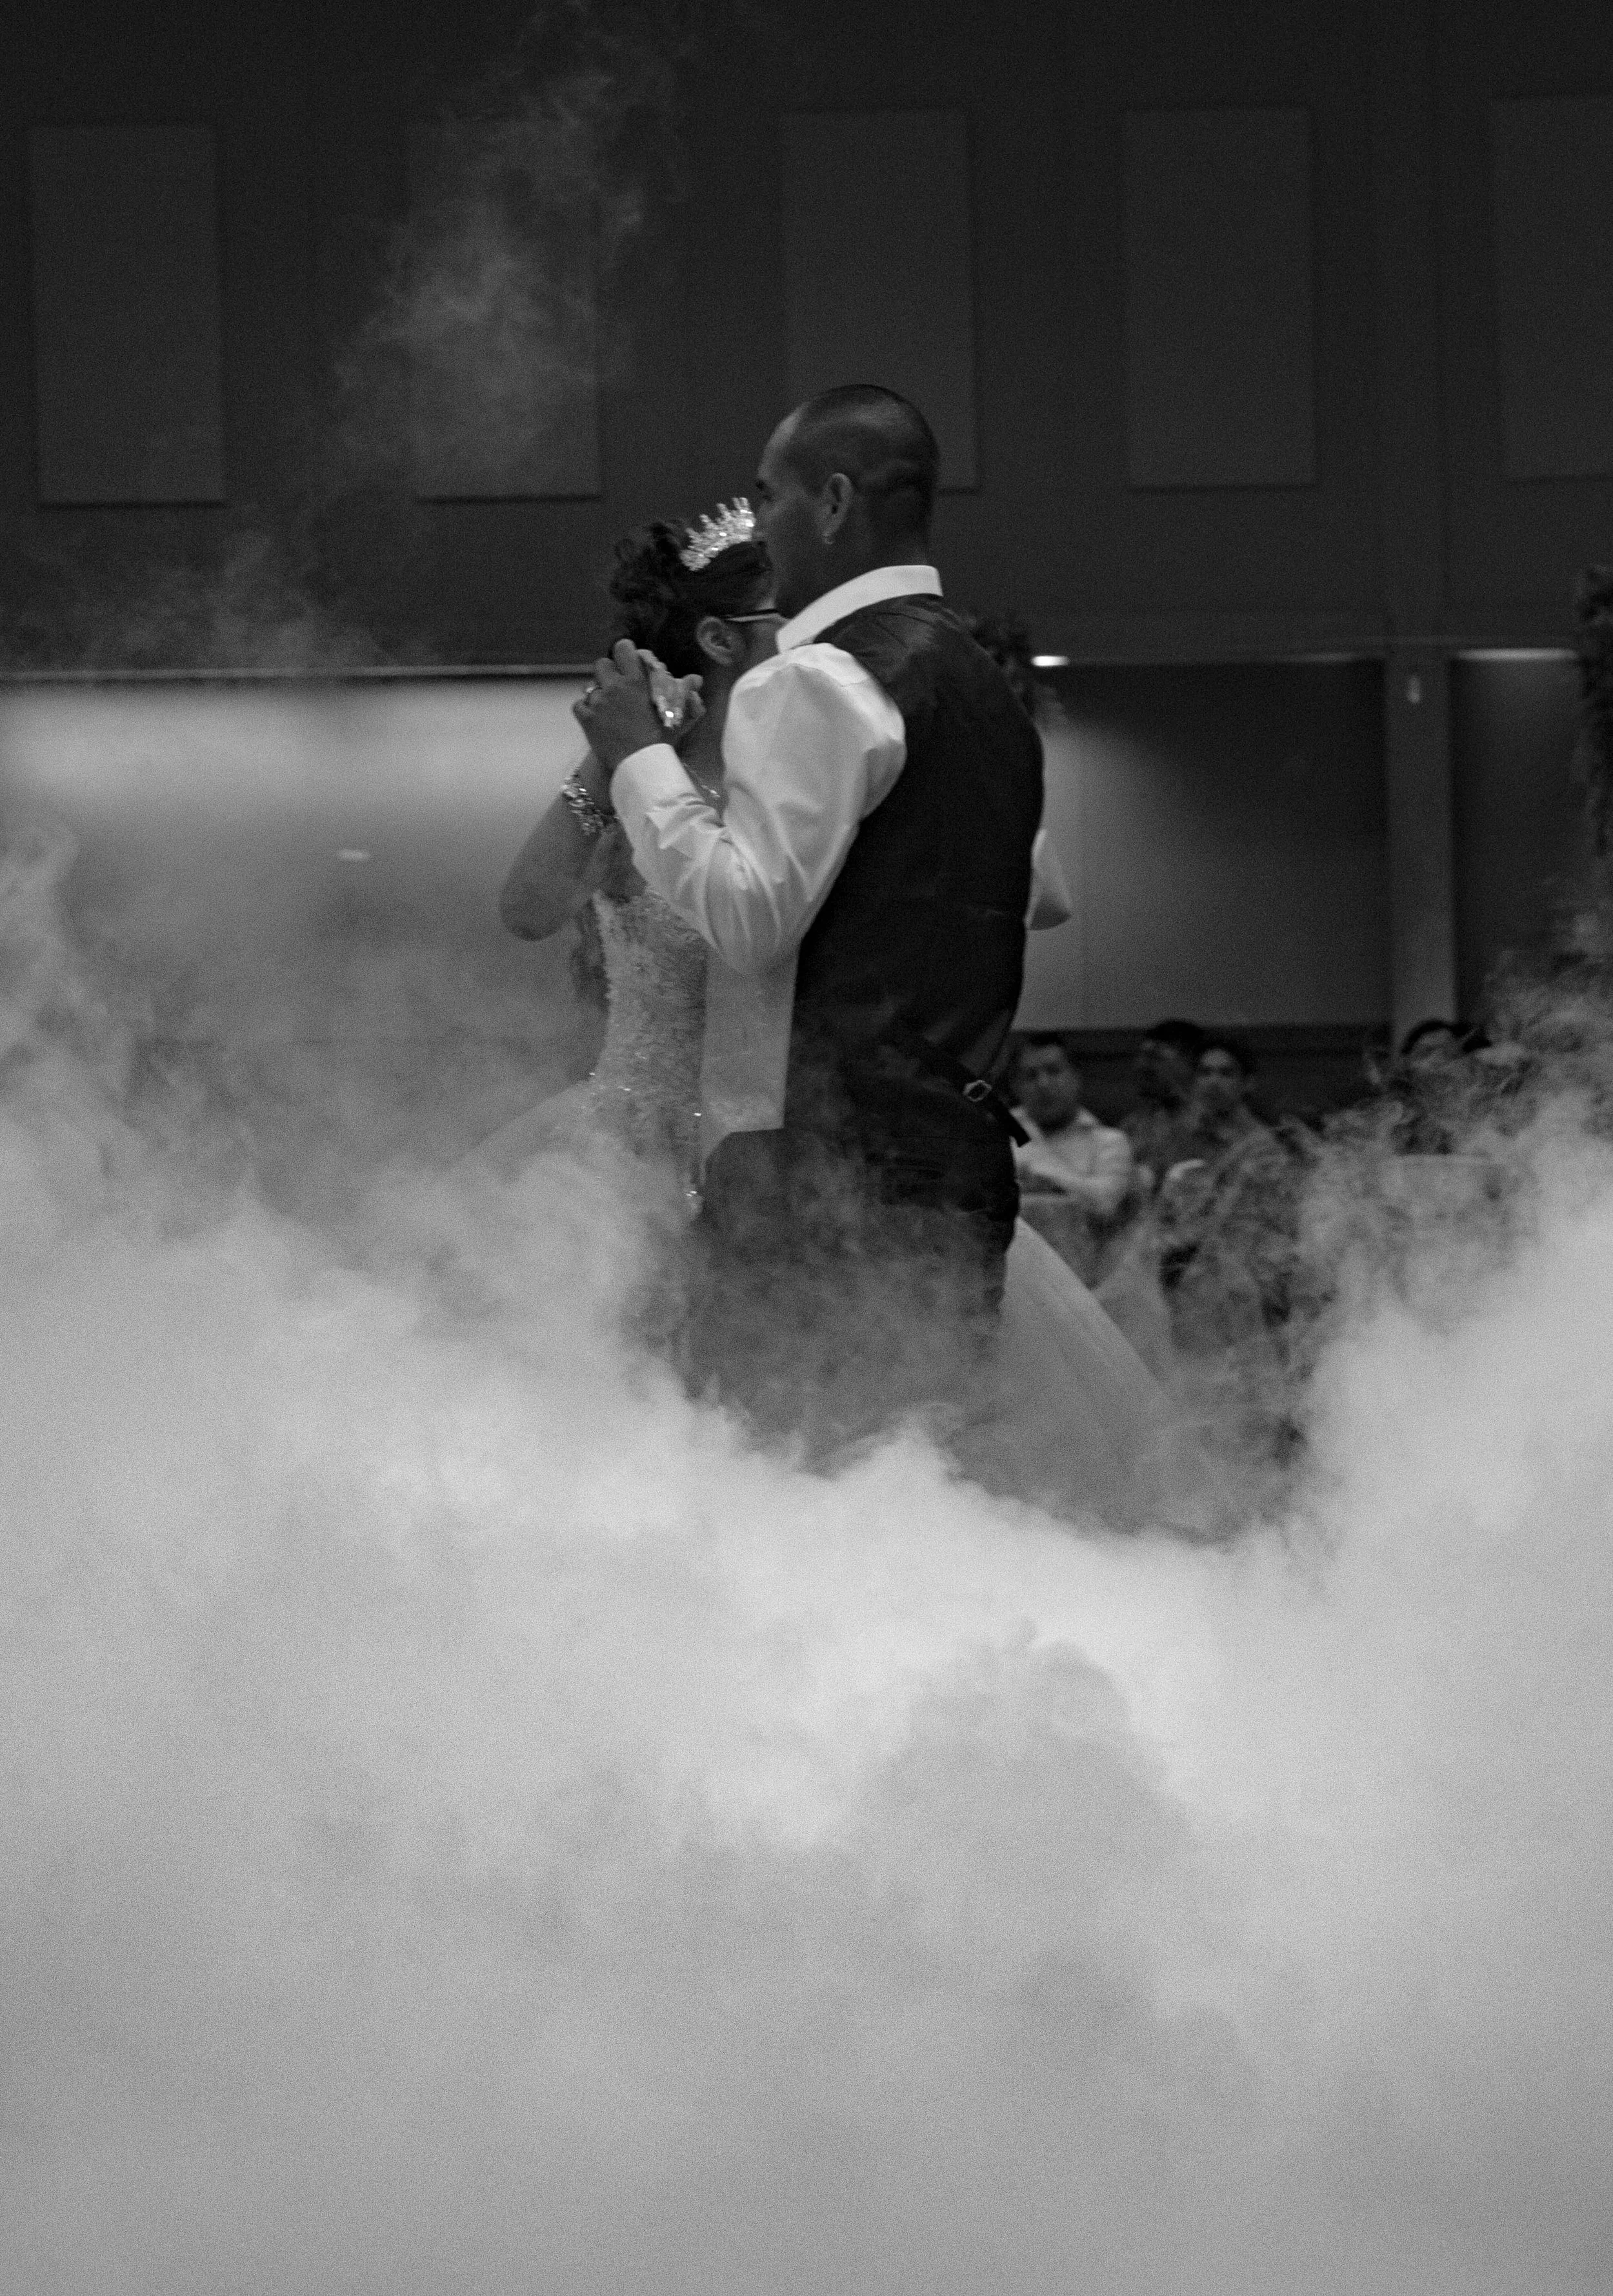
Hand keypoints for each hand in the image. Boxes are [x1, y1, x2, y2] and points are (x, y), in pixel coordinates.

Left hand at [573, 641, 703, 774]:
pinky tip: (597, 720)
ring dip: (597, 694)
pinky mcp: (586, 718)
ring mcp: (598, 702)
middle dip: (608, 674)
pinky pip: (579, 705)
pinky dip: (585, 711)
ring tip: (607, 709)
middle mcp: (614, 686)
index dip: (624, 653)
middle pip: (602, 664)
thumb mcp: (677, 716)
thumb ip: (687, 695)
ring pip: (590, 686)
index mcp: (636, 681)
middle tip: (617, 689)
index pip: (622, 648)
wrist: (640, 765)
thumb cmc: (660, 741)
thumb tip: (696, 679)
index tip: (628, 663)